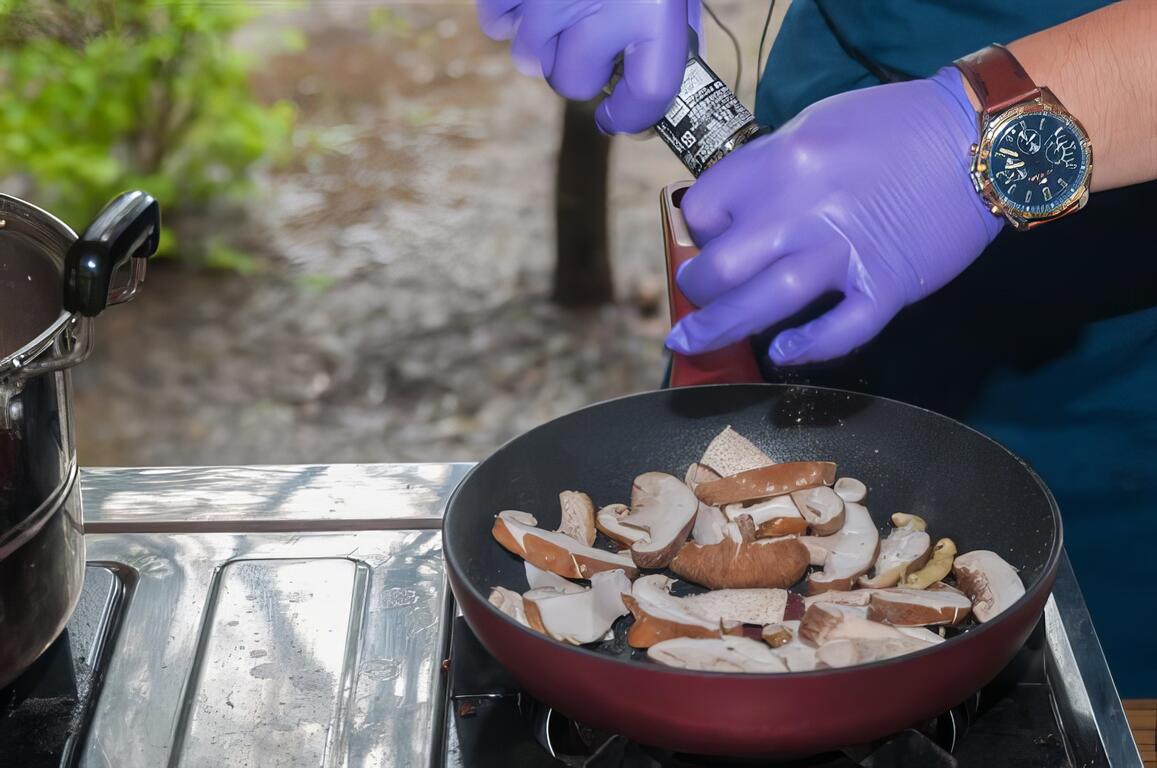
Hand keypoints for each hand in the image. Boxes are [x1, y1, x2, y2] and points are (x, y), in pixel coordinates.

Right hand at [475, 0, 691, 133]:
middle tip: (589, 46)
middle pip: (576, 84)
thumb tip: (646, 110)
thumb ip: (666, 39)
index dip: (633, 116)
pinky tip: (525, 5)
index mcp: (655, 7)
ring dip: (542, 47)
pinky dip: (505, 20)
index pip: (647, 95)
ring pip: (530, 60)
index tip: (620, 116)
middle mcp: (605, 2)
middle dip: (582, 73)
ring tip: (559, 15)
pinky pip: (495, 24)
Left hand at [665, 67, 1005, 365]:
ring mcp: (847, 251)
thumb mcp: (816, 125)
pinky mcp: (888, 284)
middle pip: (722, 267)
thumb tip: (734, 211)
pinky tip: (783, 353)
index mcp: (782, 160)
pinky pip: (840, 330)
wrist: (980, 136)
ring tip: (695, 343)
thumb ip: (771, 168)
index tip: (712, 240)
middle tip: (698, 296)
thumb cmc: (895, 126)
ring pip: (764, 303)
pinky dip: (807, 347)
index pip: (707, 210)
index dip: (700, 230)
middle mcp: (804, 208)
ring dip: (722, 329)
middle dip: (697, 289)